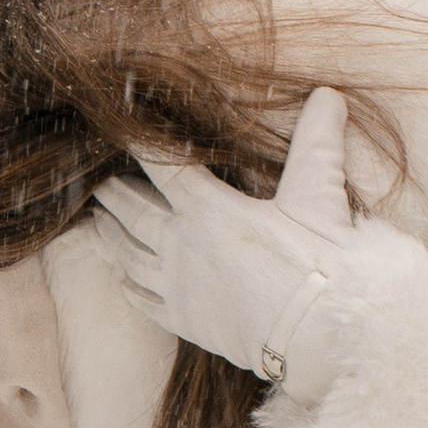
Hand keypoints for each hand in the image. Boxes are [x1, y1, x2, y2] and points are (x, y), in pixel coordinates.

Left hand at [89, 84, 354, 387]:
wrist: (321, 332)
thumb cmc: (319, 261)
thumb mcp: (318, 194)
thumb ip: (316, 142)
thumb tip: (328, 95)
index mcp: (207, 209)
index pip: (163, 167)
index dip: (141, 146)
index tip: (122, 131)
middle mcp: (181, 246)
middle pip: (134, 213)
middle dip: (115, 195)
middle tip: (99, 183)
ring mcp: (178, 286)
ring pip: (129, 256)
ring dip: (112, 236)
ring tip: (99, 222)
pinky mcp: (186, 321)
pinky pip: (145, 302)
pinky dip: (129, 287)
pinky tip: (122, 281)